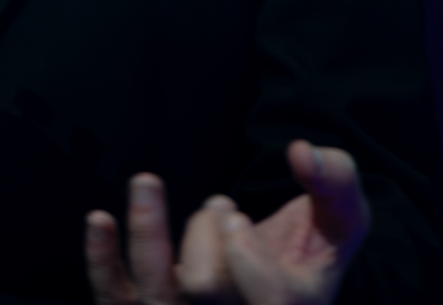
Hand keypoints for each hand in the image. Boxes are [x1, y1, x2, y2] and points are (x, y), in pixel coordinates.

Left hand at [84, 141, 369, 304]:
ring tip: (153, 186)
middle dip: (206, 230)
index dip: (245, 253)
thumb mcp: (341, 216)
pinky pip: (114, 293)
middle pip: (205, 286)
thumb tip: (302, 153)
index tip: (238, 215)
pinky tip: (101, 218)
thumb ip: (335, 182)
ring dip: (151, 230)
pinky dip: (101, 257)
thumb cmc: (310, 242)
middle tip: (223, 207)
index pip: (267, 301)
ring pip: (158, 290)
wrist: (276, 272)